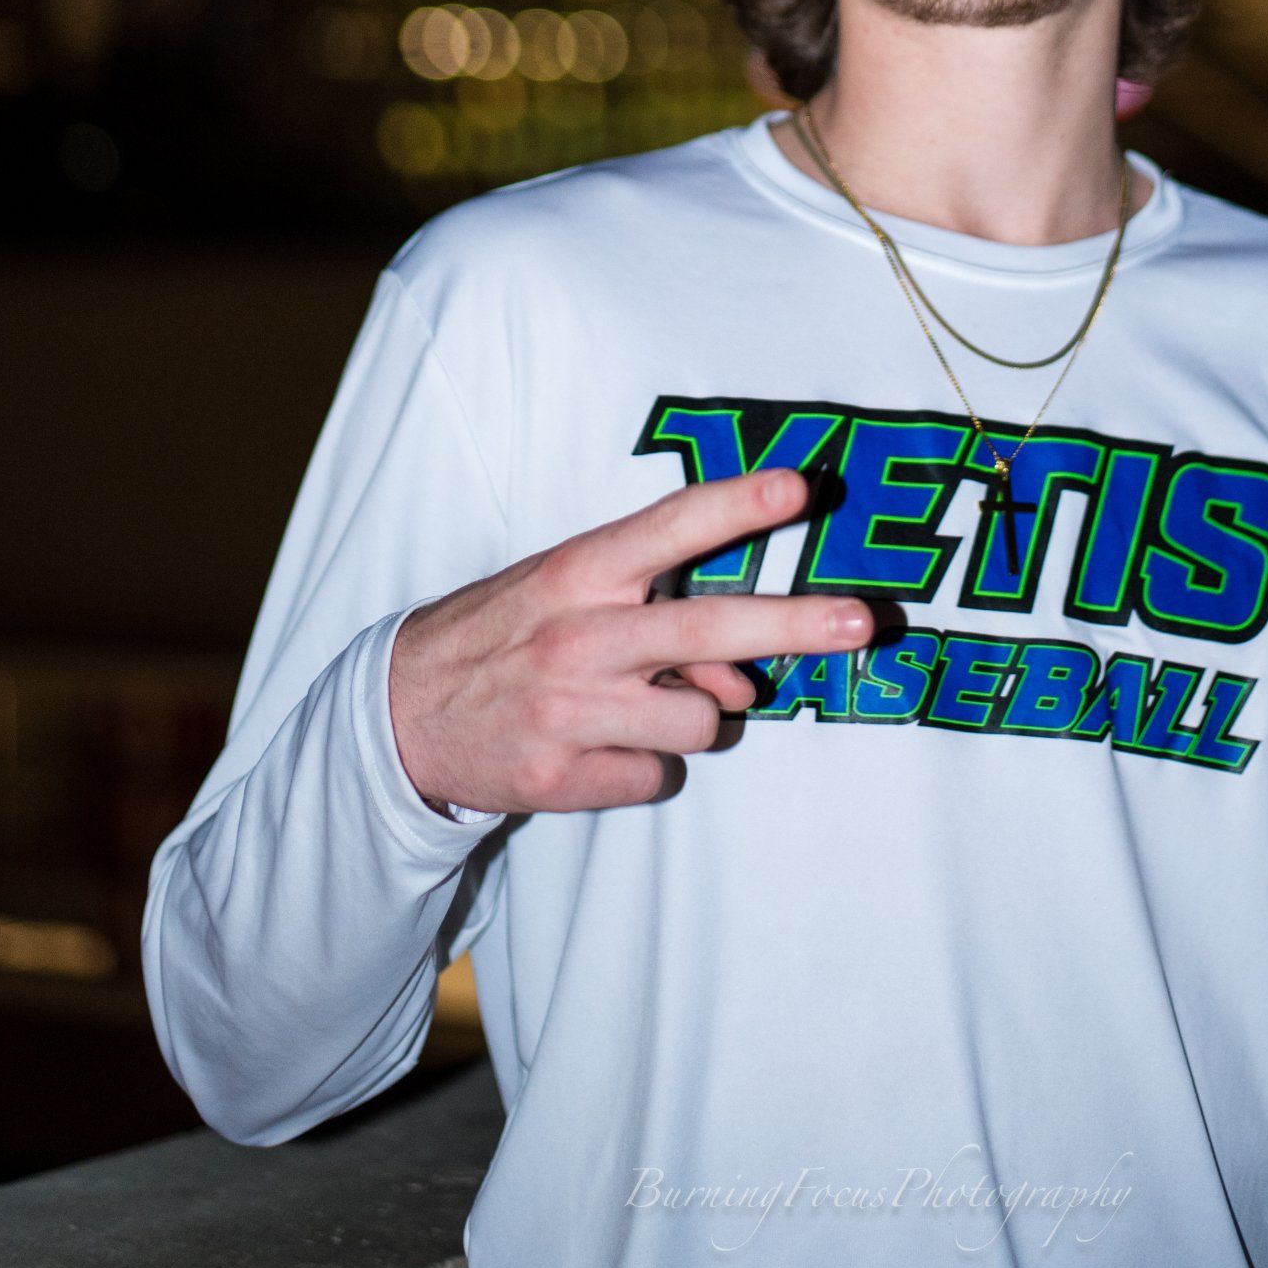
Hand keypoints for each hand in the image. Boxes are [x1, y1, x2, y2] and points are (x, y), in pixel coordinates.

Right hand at [388, 466, 867, 815]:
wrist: (403, 713)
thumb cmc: (510, 634)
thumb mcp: (570, 595)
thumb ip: (660, 618)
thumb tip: (744, 682)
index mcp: (580, 572)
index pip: (670, 526)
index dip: (738, 504)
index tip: (799, 487)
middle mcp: (578, 636)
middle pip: (709, 631)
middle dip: (795, 623)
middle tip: (863, 621)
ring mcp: (569, 711)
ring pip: (700, 724)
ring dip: (695, 720)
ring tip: (642, 705)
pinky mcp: (559, 780)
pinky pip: (655, 779)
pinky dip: (643, 768)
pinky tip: (599, 747)